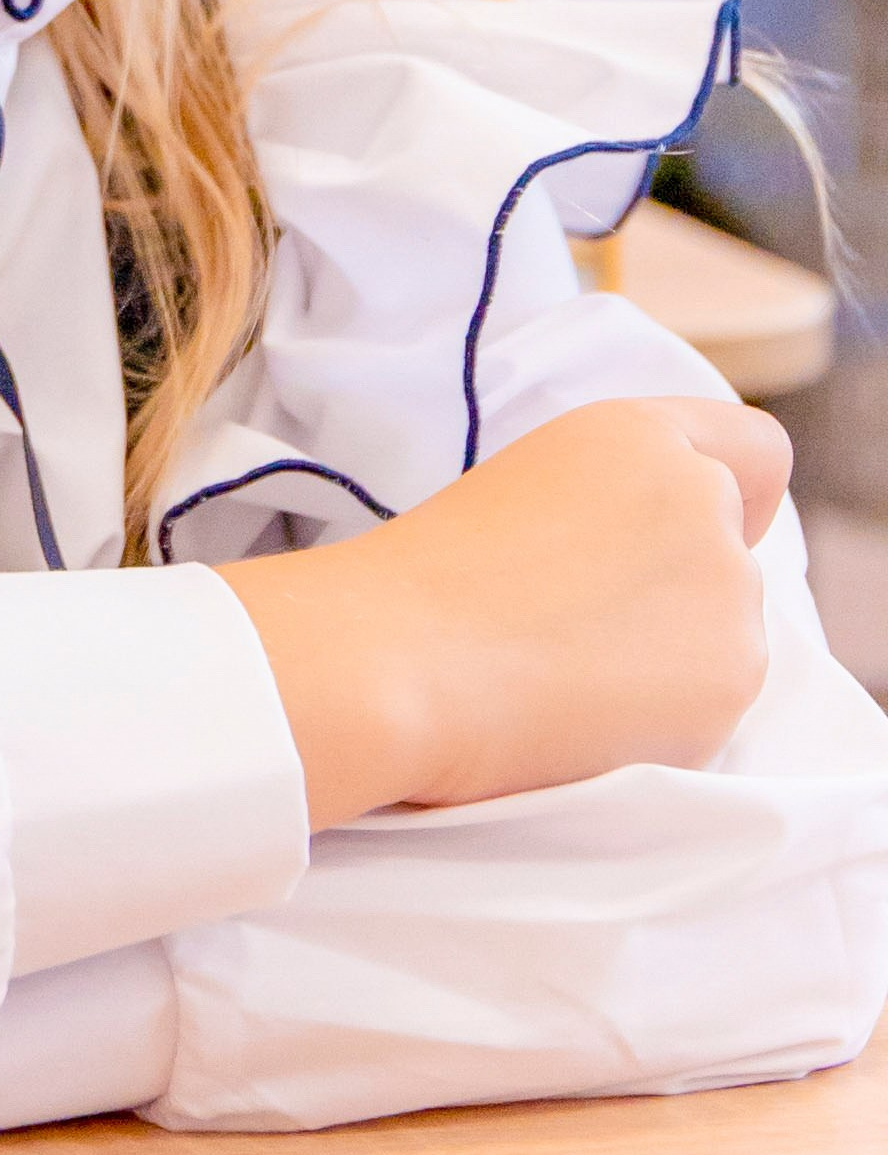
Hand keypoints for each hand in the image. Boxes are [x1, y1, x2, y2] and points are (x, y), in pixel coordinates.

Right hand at [219, 396, 788, 830]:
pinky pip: (714, 703)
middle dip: (679, 590)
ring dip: (674, 657)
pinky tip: (586, 717)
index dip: (731, 496)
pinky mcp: (734, 676)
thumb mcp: (524, 489)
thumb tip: (645, 570)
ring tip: (570, 676)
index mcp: (640, 435)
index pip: (755, 449)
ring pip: (726, 633)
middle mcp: (701, 498)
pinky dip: (667, 720)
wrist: (399, 659)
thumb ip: (613, 505)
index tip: (675, 539)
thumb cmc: (426, 578)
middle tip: (582, 627)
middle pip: (732, 554)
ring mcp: (729, 589)